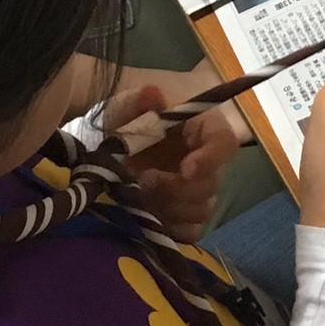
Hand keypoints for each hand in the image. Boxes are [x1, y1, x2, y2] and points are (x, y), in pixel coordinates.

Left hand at [107, 84, 243, 244]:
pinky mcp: (183, 215)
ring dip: (171, 208)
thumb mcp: (122, 108)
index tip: (185, 169)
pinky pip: (190, 231)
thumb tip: (153, 94)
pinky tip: (147, 217)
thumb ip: (136, 102)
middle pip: (212, 183)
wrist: (100, 149)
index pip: (224, 143)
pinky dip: (170, 228)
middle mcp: (205, 161)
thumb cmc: (119, 122)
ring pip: (202, 210)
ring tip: (138, 197)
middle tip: (144, 180)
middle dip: (177, 188)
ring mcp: (195, 191)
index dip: (211, 159)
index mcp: (200, 129)